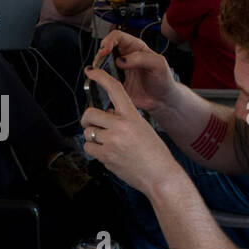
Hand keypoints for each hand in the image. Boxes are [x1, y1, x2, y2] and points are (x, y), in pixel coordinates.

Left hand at [80, 67, 180, 196]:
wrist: (160, 175)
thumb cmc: (154, 153)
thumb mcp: (143, 128)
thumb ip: (124, 119)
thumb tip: (106, 115)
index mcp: (132, 115)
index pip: (115, 90)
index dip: (101, 78)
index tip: (91, 72)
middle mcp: (121, 126)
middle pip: (90, 114)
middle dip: (88, 120)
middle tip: (94, 125)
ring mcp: (112, 141)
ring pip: (88, 132)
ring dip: (93, 137)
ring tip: (106, 144)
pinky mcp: (106, 156)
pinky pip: (88, 148)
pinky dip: (93, 150)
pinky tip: (106, 153)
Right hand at [95, 30, 177, 115]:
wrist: (162, 99)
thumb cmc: (163, 79)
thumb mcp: (158, 64)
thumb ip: (141, 58)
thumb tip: (121, 60)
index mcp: (134, 47)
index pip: (117, 36)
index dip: (109, 41)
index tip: (106, 50)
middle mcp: (124, 57)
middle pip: (105, 49)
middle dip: (100, 55)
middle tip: (100, 63)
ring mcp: (118, 70)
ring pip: (101, 64)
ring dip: (98, 68)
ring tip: (100, 73)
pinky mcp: (114, 83)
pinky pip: (102, 80)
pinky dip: (99, 80)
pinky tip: (102, 82)